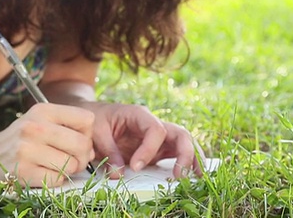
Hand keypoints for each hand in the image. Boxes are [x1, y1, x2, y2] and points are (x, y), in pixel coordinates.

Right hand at [0, 104, 94, 186]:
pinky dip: (57, 180)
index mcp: (42, 110)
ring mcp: (27, 150)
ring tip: (57, 165)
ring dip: (69, 170)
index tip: (77, 139)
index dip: (87, 133)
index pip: (86, 119)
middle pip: (82, 144)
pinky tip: (46, 173)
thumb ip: (68, 127)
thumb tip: (91, 150)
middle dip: (83, 156)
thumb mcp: (41, 120)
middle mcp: (34, 127)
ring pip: (71, 165)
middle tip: (73, 159)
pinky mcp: (23, 172)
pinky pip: (57, 180)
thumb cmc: (23, 137)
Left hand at [83, 102, 204, 178]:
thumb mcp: (97, 132)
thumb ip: (108, 152)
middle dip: (184, 154)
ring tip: (197, 177)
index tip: (135, 167)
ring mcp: (158, 136)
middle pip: (179, 134)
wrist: (95, 114)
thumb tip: (118, 175)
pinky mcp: (158, 148)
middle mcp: (153, 123)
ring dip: (193, 159)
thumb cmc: (97, 118)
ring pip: (184, 143)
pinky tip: (193, 176)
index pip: (156, 130)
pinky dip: (186, 163)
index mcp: (139, 114)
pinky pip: (176, 153)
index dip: (149, 149)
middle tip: (179, 175)